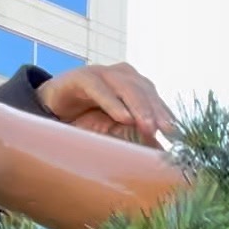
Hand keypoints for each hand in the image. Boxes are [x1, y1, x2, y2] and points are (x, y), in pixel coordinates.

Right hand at [37, 62, 176, 146]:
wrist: (50, 110)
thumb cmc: (87, 120)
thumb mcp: (115, 131)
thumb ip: (136, 138)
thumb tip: (163, 155)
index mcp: (134, 86)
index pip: (155, 99)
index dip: (166, 115)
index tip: (178, 135)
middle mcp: (121, 76)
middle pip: (144, 90)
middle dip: (157, 111)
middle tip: (168, 131)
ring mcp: (101, 74)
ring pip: (125, 87)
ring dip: (139, 107)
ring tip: (149, 127)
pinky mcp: (80, 77)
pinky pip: (99, 88)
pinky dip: (112, 102)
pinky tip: (123, 118)